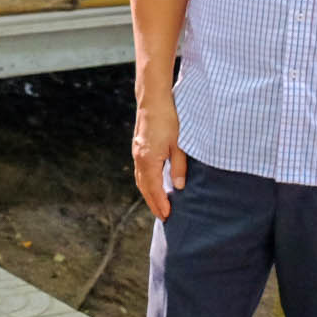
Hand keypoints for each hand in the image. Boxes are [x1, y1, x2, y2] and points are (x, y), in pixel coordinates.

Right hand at [132, 98, 186, 220]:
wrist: (153, 99)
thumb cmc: (168, 119)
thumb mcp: (179, 144)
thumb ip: (179, 166)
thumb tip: (178, 187)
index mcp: (149, 160)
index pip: (154, 189)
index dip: (161, 204)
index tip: (167, 216)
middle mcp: (139, 159)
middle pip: (145, 188)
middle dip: (153, 203)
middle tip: (163, 217)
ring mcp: (137, 153)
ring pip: (140, 180)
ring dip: (148, 194)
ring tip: (158, 205)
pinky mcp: (138, 148)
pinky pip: (140, 171)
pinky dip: (146, 183)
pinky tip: (153, 185)